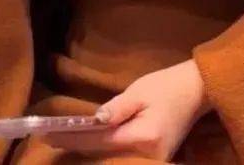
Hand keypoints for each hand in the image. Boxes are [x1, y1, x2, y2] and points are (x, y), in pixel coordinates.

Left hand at [41, 59, 210, 158]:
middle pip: (104, 156)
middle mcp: (149, 156)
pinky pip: (123, 157)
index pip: (100, 141)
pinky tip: (87, 145)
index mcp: (144, 137)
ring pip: (113, 160)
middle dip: (76, 148)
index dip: (73, 139)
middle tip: (49, 138)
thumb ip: (116, 109)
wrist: (194, 92)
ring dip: (88, 152)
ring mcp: (154, 161)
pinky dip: (103, 152)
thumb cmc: (165, 86)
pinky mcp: (155, 159)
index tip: (48, 134)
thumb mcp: (138, 91)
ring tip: (61, 141)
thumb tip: (94, 121)